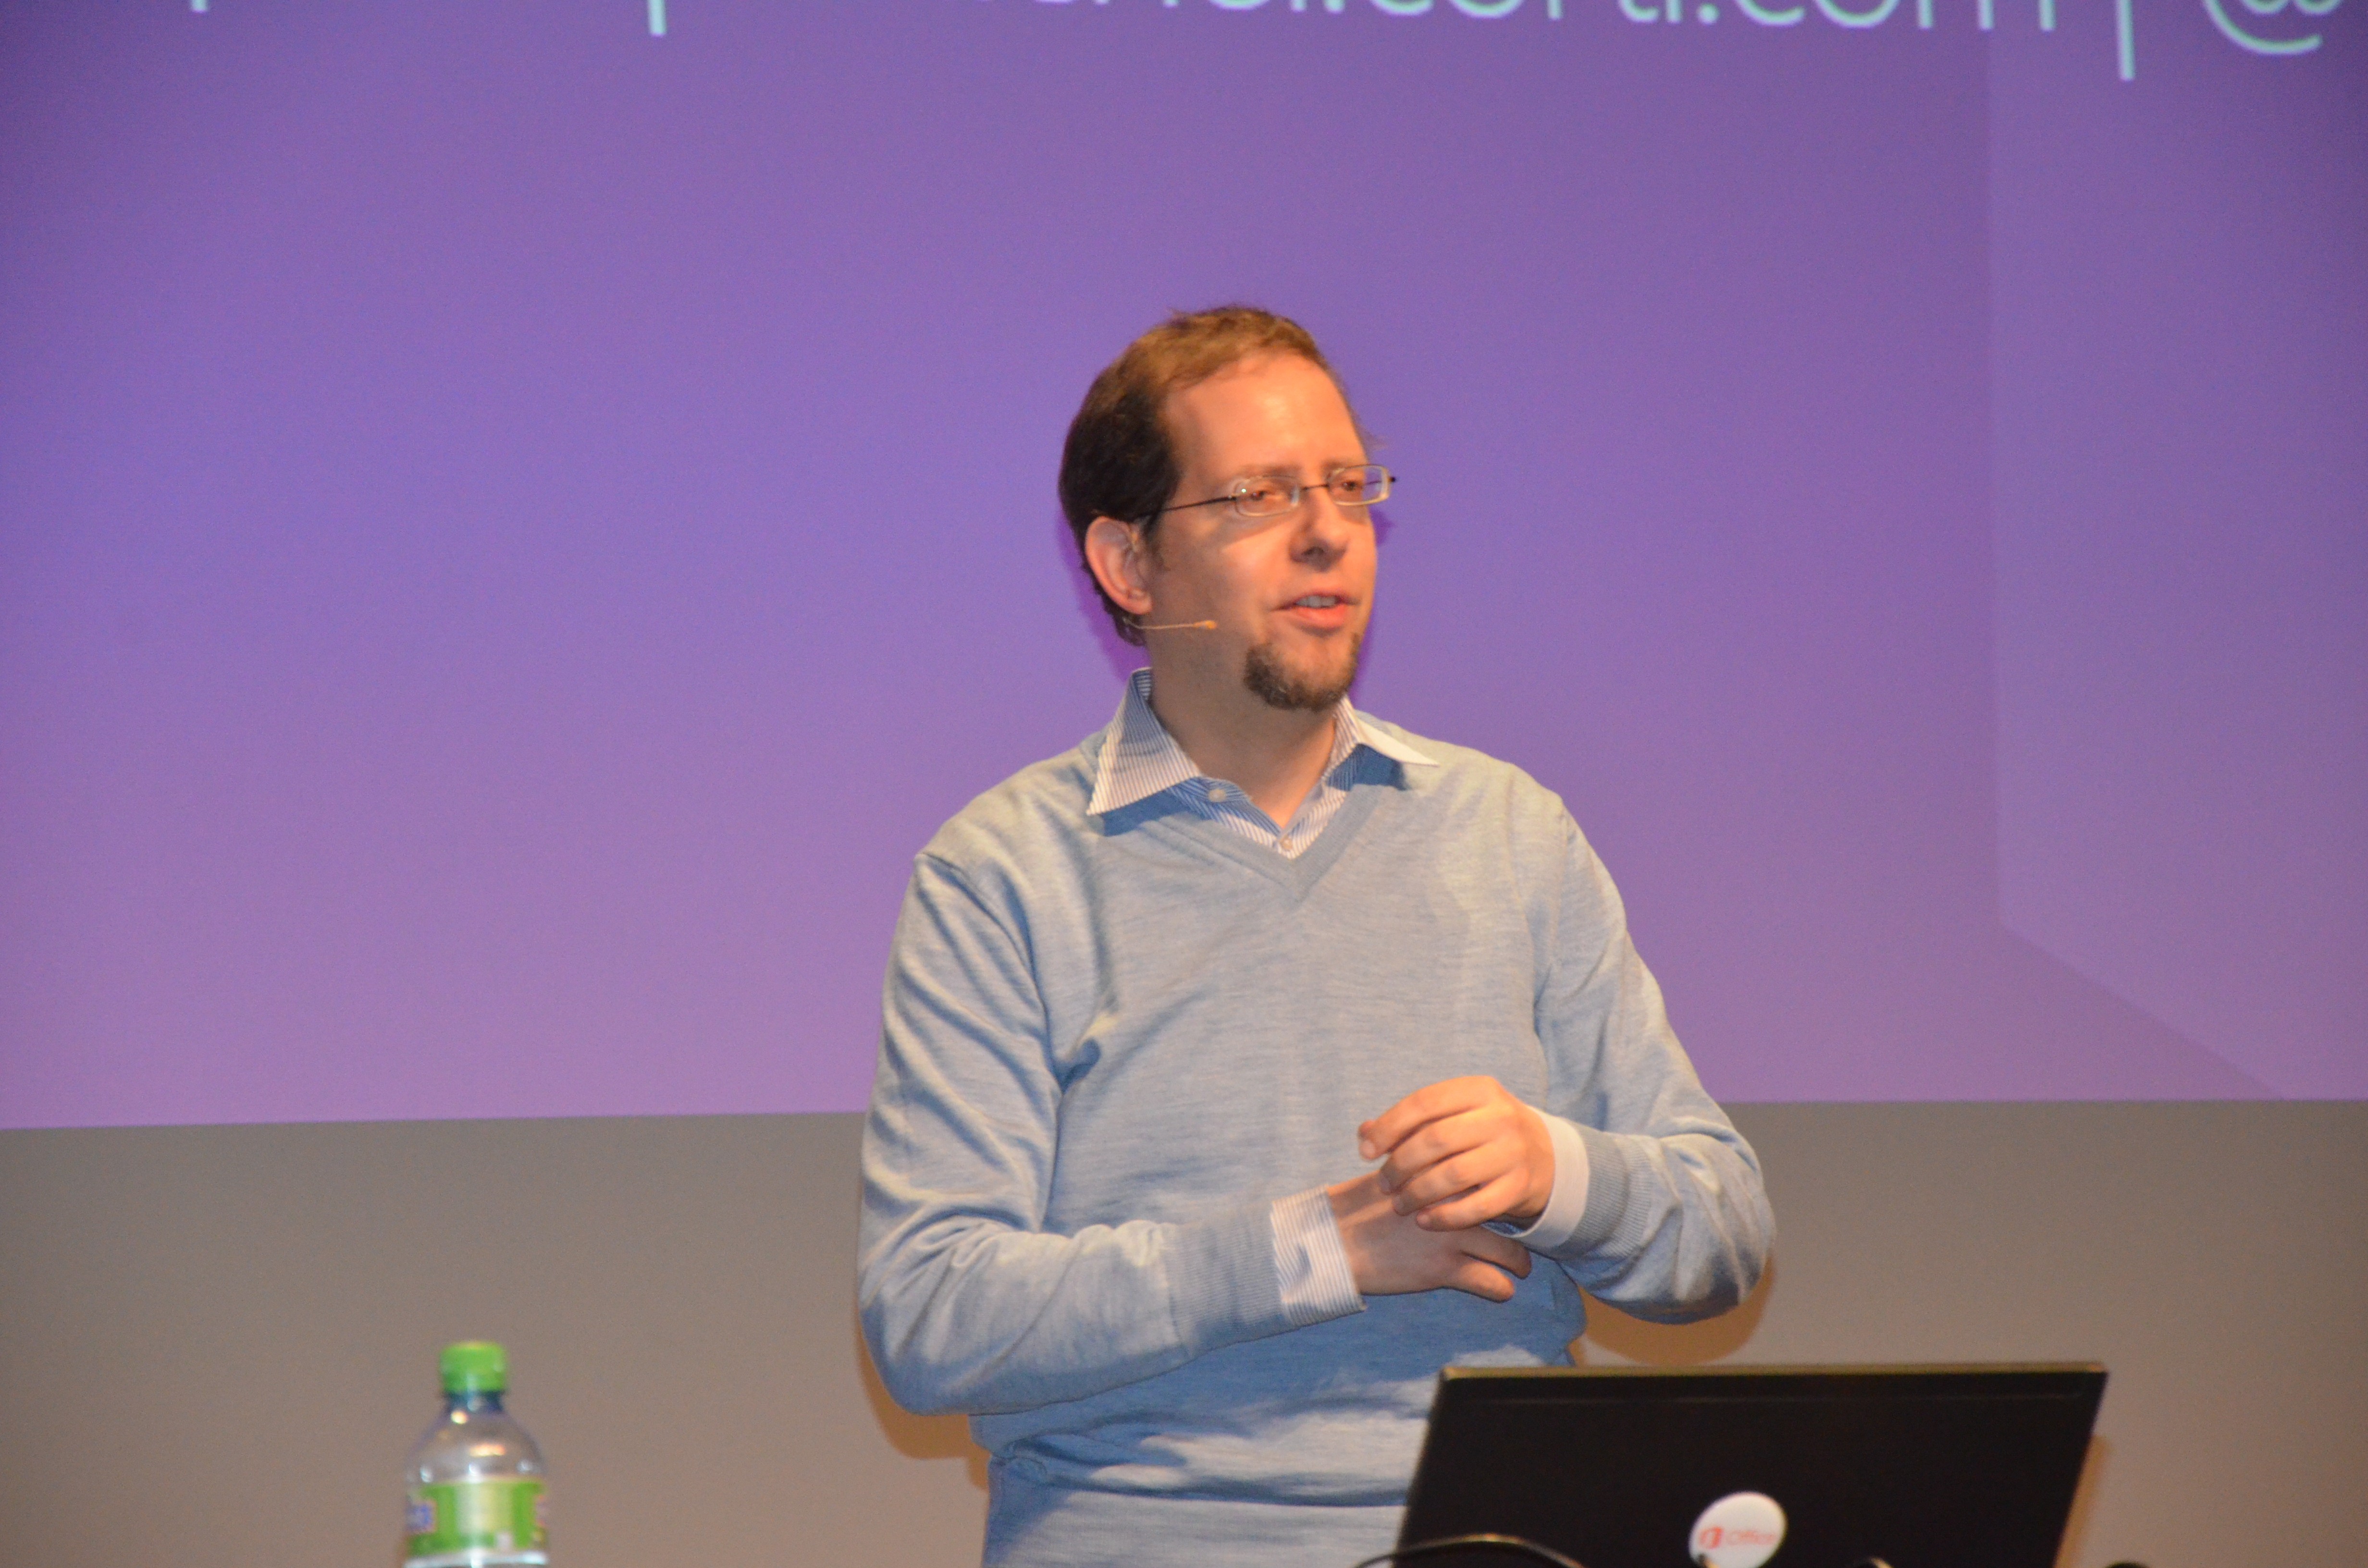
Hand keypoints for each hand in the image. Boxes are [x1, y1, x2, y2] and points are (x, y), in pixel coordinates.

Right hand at [1325, 1172, 1532, 1301]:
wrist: (1334, 1243)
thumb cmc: (1352, 1210)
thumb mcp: (1376, 1174)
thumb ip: (1391, 1154)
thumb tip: (1371, 1127)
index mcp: (1440, 1175)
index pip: (1486, 1178)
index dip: (1499, 1188)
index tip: (1503, 1195)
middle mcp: (1454, 1202)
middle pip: (1504, 1213)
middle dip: (1518, 1228)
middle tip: (1522, 1235)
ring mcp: (1452, 1237)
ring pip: (1507, 1251)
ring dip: (1518, 1261)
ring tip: (1521, 1268)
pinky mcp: (1445, 1269)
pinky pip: (1490, 1282)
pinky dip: (1500, 1288)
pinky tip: (1502, 1290)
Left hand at [1359, 1075, 1554, 1231]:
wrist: (1543, 1156)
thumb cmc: (1480, 1133)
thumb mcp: (1452, 1116)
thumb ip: (1409, 1122)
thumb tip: (1363, 1133)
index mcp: (1479, 1089)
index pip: (1424, 1102)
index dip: (1389, 1127)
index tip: (1365, 1151)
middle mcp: (1500, 1116)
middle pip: (1436, 1139)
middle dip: (1400, 1164)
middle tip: (1383, 1184)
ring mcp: (1514, 1152)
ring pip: (1453, 1174)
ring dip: (1417, 1193)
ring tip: (1398, 1205)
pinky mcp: (1521, 1187)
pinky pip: (1476, 1207)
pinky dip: (1444, 1217)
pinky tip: (1424, 1221)